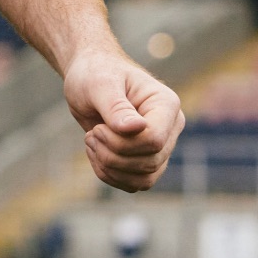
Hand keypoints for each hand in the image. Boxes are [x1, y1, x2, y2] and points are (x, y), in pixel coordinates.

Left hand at [62, 48, 184, 192]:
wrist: (88, 77)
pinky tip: (96, 152)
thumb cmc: (95, 73)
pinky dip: (109, 175)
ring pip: (144, 179)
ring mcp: (160, 146)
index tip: (99, 127)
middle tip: (91, 134)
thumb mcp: (99, 84)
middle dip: (112, 154)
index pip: (154, 140)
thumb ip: (116, 106)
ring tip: (92, 141)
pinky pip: (134, 184)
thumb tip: (136, 128)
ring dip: (110, 167)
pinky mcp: (146, 159)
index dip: (122, 142)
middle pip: (149, 162)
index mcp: (166, 104)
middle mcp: (170, 128)